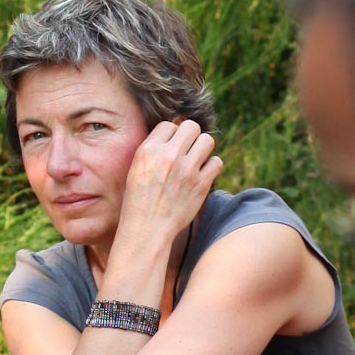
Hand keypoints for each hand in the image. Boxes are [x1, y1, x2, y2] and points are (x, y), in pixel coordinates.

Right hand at [112, 119, 222, 261]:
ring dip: (202, 149)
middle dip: (190, 136)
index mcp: (148, 151)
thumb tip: (177, 124)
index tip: (170, 148)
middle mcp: (168, 157)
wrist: (147, 230)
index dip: (171, 135)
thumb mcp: (137, 169)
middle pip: (191, 126)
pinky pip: (217, 162)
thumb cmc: (139, 200)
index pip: (169, 125)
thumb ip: (154, 148)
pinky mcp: (201, 185)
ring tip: (195, 161)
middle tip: (186, 151)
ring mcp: (187, 170)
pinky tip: (201, 175)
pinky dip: (211, 167)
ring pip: (207, 140)